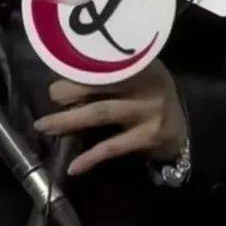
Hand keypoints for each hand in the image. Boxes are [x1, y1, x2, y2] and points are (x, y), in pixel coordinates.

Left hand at [33, 60, 187, 175]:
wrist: (181, 131)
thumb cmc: (150, 96)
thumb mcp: (140, 73)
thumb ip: (114, 69)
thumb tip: (67, 69)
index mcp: (140, 62)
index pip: (106, 58)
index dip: (79, 63)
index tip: (57, 65)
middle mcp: (145, 82)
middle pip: (99, 82)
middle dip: (69, 88)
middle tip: (50, 95)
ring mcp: (147, 110)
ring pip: (100, 112)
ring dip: (69, 119)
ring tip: (44, 125)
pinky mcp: (148, 137)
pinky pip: (113, 147)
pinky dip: (91, 157)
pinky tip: (73, 166)